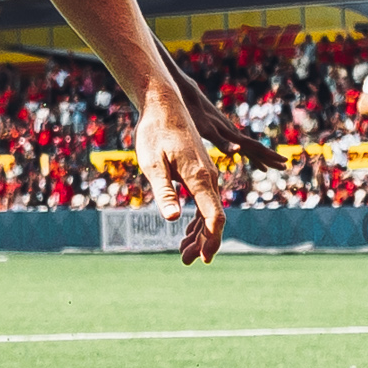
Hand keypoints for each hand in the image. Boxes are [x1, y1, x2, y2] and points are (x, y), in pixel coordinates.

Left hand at [135, 107, 231, 261]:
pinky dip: (198, 219)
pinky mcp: (200, 173)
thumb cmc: (154, 133)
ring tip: (184, 254)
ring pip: (210, 211)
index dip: (211, 240)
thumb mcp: (153, 164)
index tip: (204, 258)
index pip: (214, 216)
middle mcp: (209, 177)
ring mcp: (206, 175)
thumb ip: (164, 191)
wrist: (164, 106)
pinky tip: (186, 232)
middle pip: (213, 218)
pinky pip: (204, 201)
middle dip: (204, 243)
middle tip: (187, 261)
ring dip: (200, 234)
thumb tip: (174, 219)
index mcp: (199, 177)